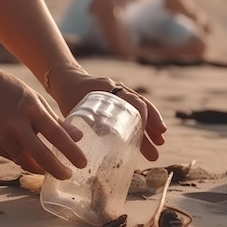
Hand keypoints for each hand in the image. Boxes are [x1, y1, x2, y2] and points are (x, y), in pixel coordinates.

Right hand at [0, 62, 86, 179]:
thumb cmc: (12, 91)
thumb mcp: (36, 100)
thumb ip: (55, 121)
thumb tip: (77, 138)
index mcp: (31, 109)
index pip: (56, 134)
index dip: (71, 151)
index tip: (82, 163)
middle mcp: (15, 125)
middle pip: (41, 155)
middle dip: (57, 170)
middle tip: (67, 175)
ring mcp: (0, 136)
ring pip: (24, 161)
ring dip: (39, 167)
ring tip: (48, 168)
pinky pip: (10, 157)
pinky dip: (21, 157)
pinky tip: (25, 152)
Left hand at [47, 65, 166, 160]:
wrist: (66, 81)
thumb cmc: (67, 94)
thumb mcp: (72, 106)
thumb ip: (81, 119)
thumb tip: (98, 137)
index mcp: (108, 88)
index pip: (132, 99)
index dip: (143, 114)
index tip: (148, 129)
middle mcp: (118, 90)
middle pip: (141, 106)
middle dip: (152, 124)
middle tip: (160, 143)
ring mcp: (120, 96)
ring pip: (141, 110)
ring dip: (151, 127)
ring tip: (159, 145)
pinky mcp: (118, 103)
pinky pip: (135, 113)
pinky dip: (143, 124)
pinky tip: (148, 139)